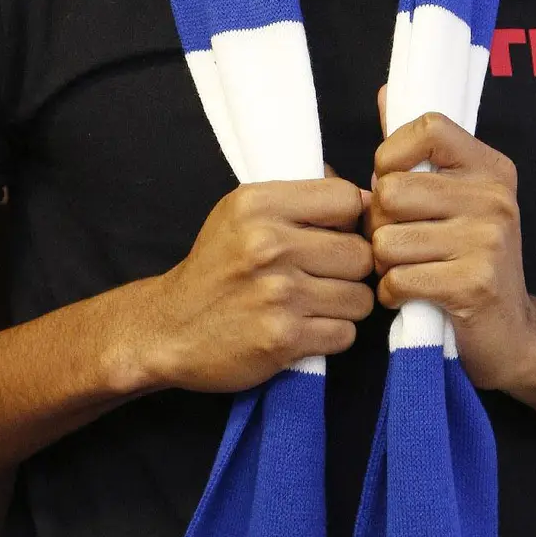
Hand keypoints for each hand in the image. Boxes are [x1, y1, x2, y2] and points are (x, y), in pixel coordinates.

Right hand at [146, 176, 375, 393]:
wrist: (169, 327)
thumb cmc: (215, 267)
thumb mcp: (241, 212)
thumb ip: (298, 198)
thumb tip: (366, 198)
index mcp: (259, 204)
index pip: (346, 198)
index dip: (350, 219)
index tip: (335, 233)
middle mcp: (268, 245)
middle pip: (361, 253)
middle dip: (351, 268)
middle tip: (328, 275)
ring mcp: (278, 294)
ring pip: (360, 298)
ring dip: (345, 305)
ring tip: (317, 302)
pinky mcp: (283, 339)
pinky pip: (345, 334)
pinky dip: (332, 334)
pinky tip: (307, 327)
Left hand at [363, 86, 535, 394]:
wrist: (513, 334)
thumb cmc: (469, 260)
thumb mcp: (455, 198)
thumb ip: (417, 151)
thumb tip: (386, 92)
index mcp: (490, 167)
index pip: (428, 127)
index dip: (391, 154)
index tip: (392, 181)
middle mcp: (495, 197)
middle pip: (391, 190)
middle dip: (377, 223)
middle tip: (395, 241)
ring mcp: (488, 240)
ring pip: (387, 240)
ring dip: (383, 264)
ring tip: (405, 270)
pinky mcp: (474, 284)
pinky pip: (398, 279)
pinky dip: (391, 294)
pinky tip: (409, 296)